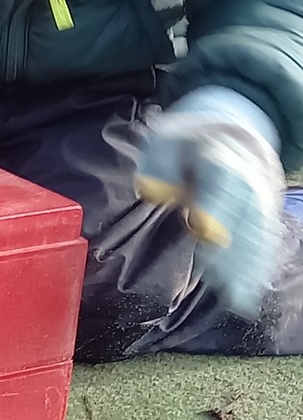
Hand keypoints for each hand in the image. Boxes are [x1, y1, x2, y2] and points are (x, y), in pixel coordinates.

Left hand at [136, 86, 285, 317]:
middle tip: (223, 280)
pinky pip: (266, 237)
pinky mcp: (267, 209)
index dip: (216, 204)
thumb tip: (153, 190)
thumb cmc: (186, 139)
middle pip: (248, 209)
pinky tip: (252, 288)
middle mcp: (251, 172)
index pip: (224, 179)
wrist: (228, 124)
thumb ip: (157, 164)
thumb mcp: (163, 138)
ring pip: (261, 228)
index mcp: (223, 150)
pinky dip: (260, 262)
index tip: (203, 229)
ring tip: (239, 295)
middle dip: (236, 245)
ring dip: (250, 263)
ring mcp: (263, 192)